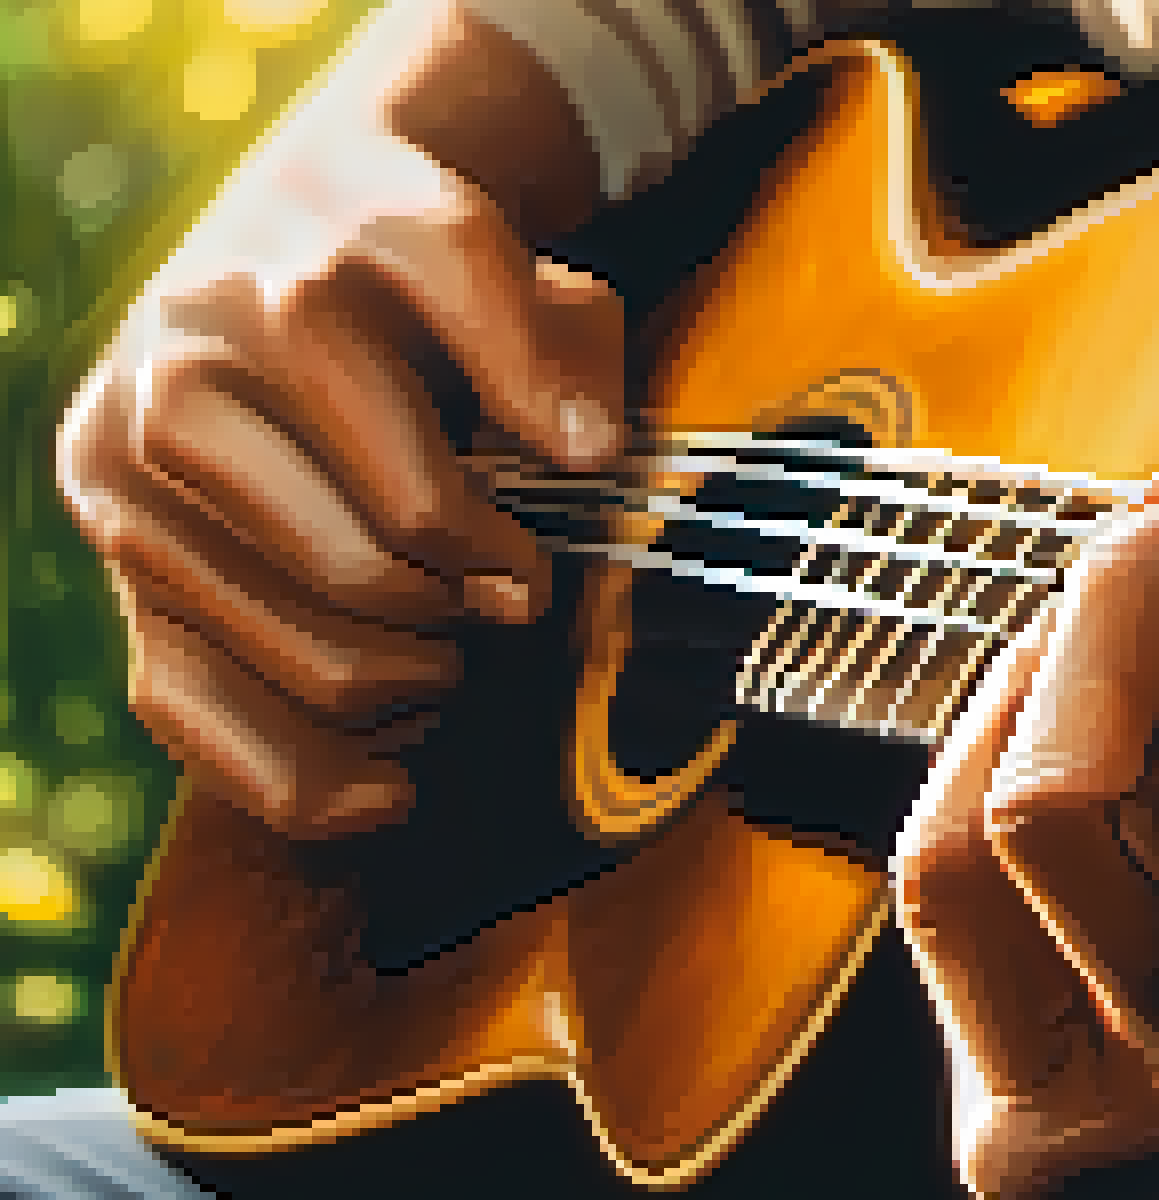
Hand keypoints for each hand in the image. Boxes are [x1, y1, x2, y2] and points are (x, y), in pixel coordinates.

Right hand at [56, 92, 624, 839]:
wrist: (287, 225)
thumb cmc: (440, 287)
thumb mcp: (530, 276)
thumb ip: (571, 354)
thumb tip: (584, 454)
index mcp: (335, 233)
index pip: (450, 367)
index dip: (538, 433)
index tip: (585, 477)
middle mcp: (208, 334)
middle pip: (370, 553)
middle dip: (470, 601)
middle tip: (515, 598)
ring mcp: (135, 437)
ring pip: (302, 639)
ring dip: (412, 679)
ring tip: (454, 654)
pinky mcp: (104, 520)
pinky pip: (184, 697)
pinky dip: (298, 775)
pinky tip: (392, 791)